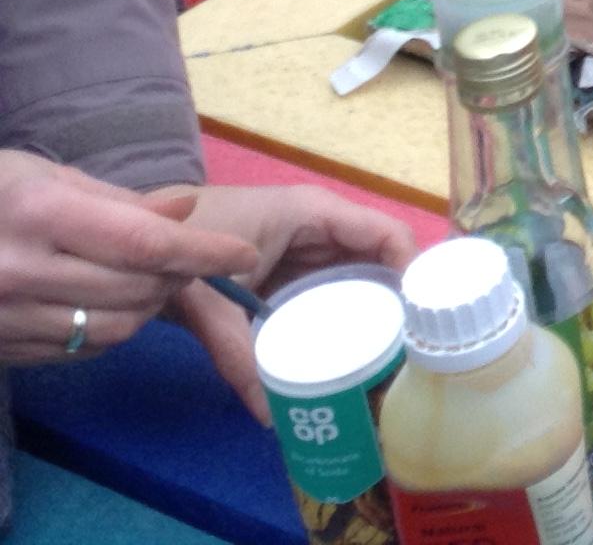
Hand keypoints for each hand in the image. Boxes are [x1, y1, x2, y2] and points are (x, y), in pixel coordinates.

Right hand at [0, 152, 254, 371]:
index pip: (143, 242)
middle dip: (180, 276)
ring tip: (151, 278)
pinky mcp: (0, 348)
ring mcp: (4, 317)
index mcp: (37, 212)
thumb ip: (118, 201)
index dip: (203, 251)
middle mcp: (18, 270)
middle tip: (194, 257)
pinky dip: (110, 328)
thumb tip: (186, 214)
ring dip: (150, 306)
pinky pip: (78, 350)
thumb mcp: (44, 174)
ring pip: (113, 328)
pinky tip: (108, 300)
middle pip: (135, 288)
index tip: (244, 254)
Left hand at [164, 184, 418, 422]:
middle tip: (412, 354)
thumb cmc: (180, 245)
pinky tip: (350, 355)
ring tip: (391, 361)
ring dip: (373, 315)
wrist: (130, 243)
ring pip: (358, 279)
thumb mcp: (207, 300)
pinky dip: (342, 320)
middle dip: (398, 303)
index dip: (413, 273)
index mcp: (314, 213)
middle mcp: (320, 229)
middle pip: (380, 261)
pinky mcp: (289, 274)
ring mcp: (306, 251)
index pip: (387, 234)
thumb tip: (269, 415)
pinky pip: (330, 294)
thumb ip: (236, 353)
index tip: (426, 323)